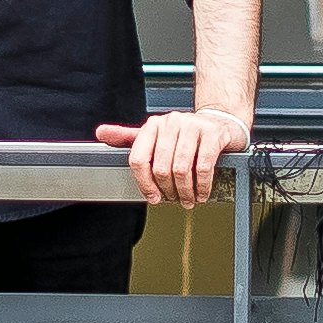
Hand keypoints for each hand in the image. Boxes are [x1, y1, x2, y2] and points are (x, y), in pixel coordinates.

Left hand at [101, 99, 251, 207]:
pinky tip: (202, 192)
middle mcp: (171, 122)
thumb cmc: (186, 135)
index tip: (153, 197)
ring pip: (181, 169)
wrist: (220, 123)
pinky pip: (203, 166)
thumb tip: (101, 133)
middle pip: (161, 168)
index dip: (145, 184)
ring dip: (186, 192)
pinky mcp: (213, 133)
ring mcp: (193, 126)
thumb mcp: (156, 136)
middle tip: (176, 200)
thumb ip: (128, 137)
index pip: (139, 159)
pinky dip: (202, 186)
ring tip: (189, 199)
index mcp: (153, 125)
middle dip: (169, 191)